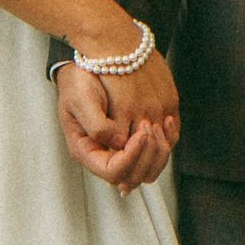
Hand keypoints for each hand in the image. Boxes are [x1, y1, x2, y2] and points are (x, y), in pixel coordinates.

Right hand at [54, 63, 174, 194]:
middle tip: (149, 127)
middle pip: (133, 177)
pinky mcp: (132, 140)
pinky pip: (155, 153)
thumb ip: (97, 125)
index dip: (131, 157)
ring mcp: (119, 150)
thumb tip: (118, 142)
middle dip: (147, 155)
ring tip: (158, 124)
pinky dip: (165, 141)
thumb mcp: (80, 100)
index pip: (113, 172)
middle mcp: (103, 155)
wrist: (86, 68)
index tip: (140, 133)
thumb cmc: (78, 82)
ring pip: (148, 170)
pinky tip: (166, 121)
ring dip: (158, 150)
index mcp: (86, 150)